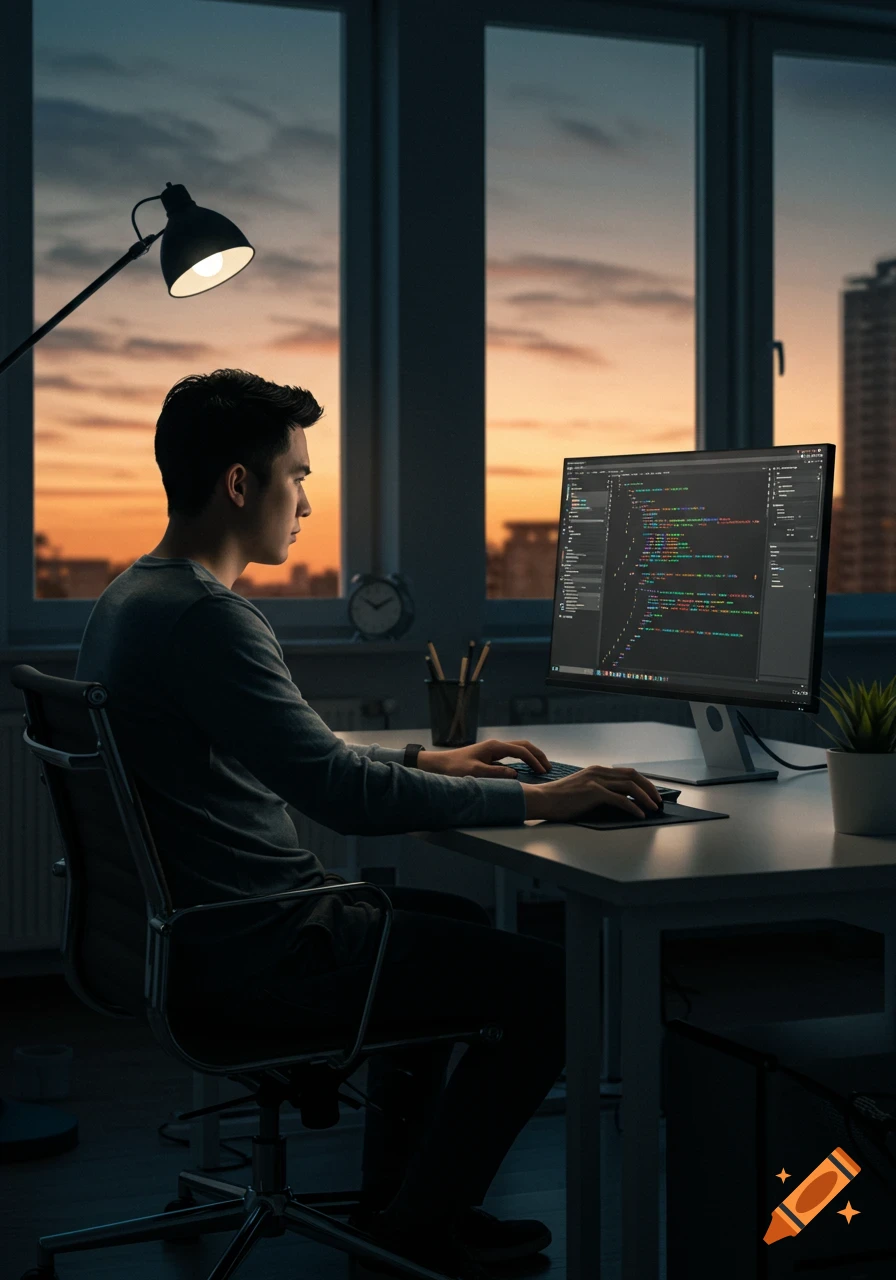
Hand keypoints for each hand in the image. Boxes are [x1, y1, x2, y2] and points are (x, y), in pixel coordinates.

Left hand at [418, 738, 549, 779]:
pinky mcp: (491, 755)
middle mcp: (496, 745)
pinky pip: (513, 754)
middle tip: (549, 768)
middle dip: (538, 755)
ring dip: (532, 756)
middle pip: (524, 746)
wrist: (439, 765)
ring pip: (519, 748)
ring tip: (542, 767)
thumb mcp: (475, 773)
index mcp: (494, 747)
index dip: (534, 761)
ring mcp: (494, 749)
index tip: (543, 772)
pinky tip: (526, 768)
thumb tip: (515, 775)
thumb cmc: (455, 769)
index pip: (521, 751)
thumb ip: (495, 774)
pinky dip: (524, 759)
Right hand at [521, 764, 662, 821]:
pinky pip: (620, 800)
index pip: (627, 773)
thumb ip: (599, 791)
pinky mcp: (593, 792)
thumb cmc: (559, 800)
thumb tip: (619, 802)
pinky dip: (633, 807)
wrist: (542, 800)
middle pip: (633, 776)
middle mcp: (598, 772)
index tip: (652, 793)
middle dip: (649, 788)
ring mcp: (596, 781)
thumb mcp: (582, 790)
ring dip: (645, 797)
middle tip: (658, 800)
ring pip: (629, 786)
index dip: (643, 782)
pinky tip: (640, 814)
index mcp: (596, 771)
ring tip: (653, 808)